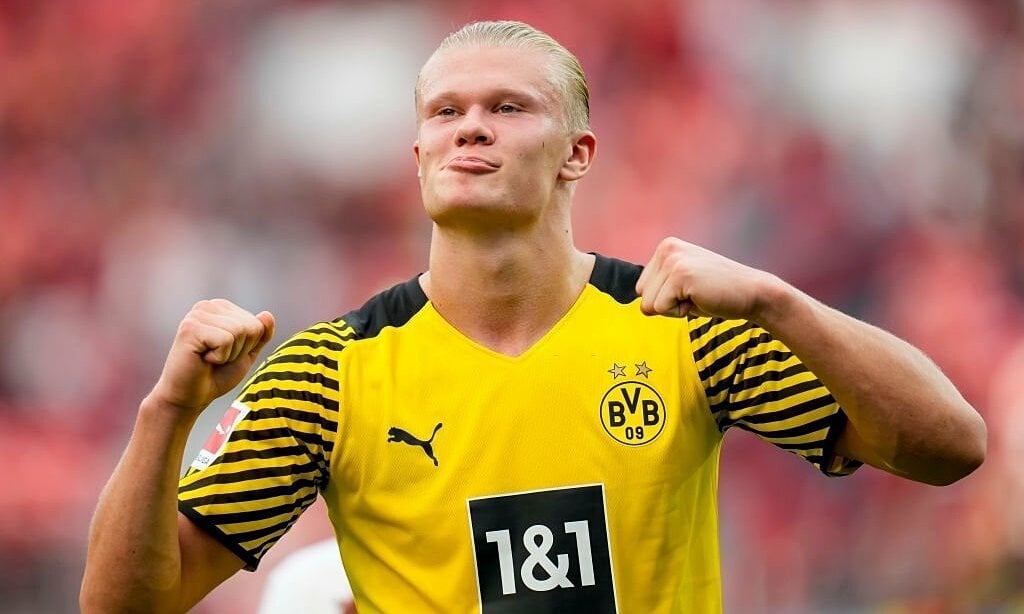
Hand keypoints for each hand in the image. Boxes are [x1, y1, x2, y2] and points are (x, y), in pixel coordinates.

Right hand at [148, 299, 275, 416]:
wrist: (192, 396)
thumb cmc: (217, 374)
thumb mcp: (246, 353)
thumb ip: (260, 334)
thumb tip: (267, 314)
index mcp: (222, 308)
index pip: (258, 324)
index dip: (247, 346)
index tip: (226, 353)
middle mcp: (208, 305)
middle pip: (250, 326)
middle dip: (239, 350)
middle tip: (217, 358)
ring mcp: (197, 314)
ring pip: (239, 331)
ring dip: (229, 354)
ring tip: (209, 358)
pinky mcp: (190, 328)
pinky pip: (226, 340)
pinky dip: (219, 357)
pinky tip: (202, 359)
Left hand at [635, 237, 779, 320]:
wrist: (753, 293)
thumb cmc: (717, 293)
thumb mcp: (682, 283)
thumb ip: (660, 285)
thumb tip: (636, 301)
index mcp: (665, 247)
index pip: (641, 289)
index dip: (665, 299)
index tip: (690, 291)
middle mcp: (666, 249)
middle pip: (642, 296)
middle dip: (667, 305)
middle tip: (695, 295)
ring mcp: (673, 260)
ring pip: (649, 305)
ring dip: (674, 309)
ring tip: (698, 296)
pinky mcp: (680, 274)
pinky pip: (661, 308)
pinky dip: (681, 313)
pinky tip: (701, 298)